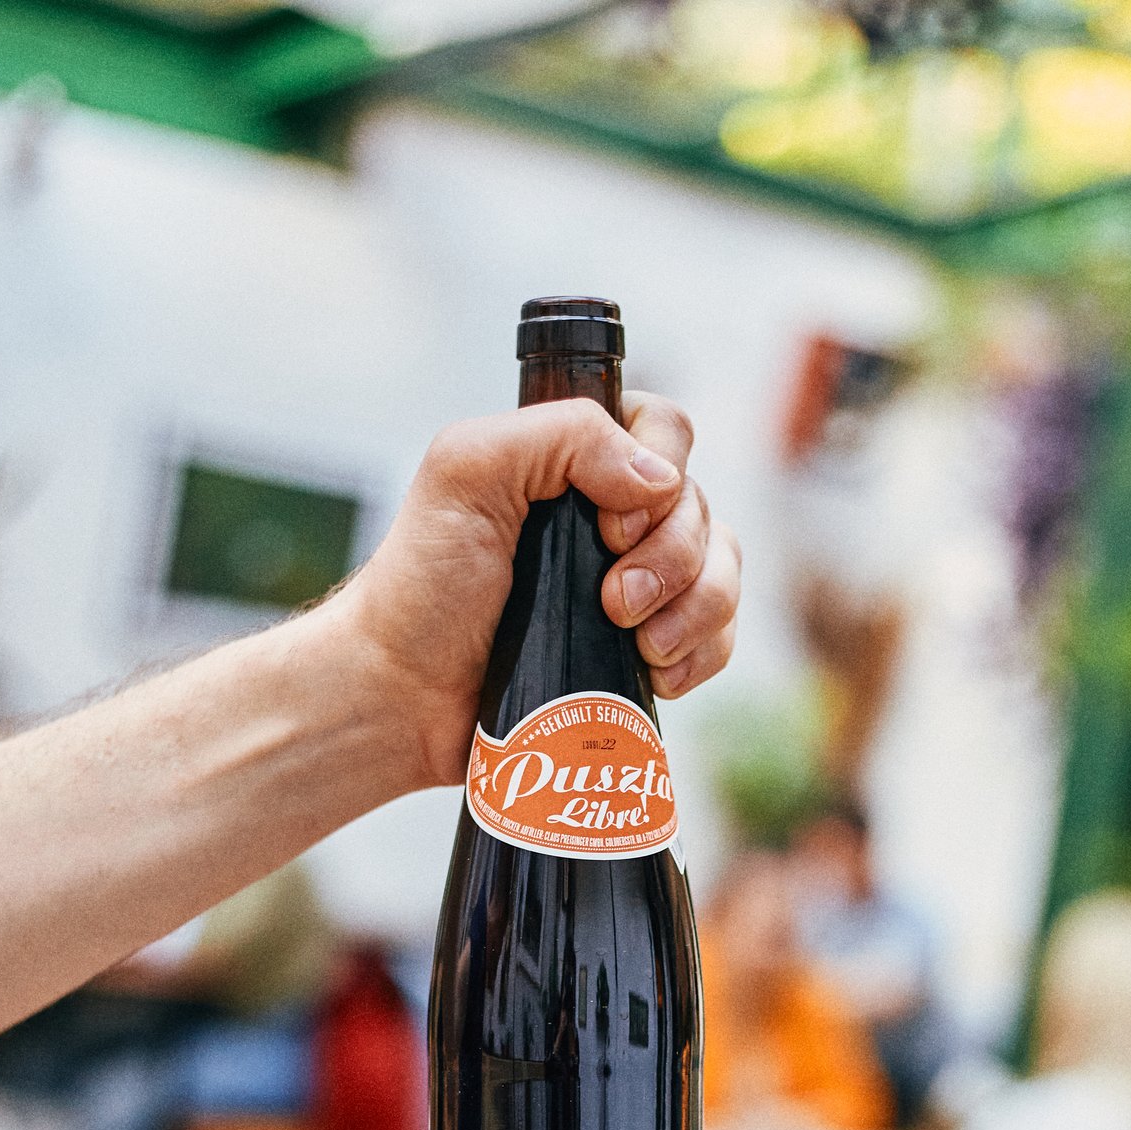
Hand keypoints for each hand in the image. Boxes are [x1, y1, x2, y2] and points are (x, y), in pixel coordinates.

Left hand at [339, 394, 740, 789]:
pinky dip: (702, 653)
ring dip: (697, 609)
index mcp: (574, 461)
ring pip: (723, 571)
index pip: (666, 431)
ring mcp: (634, 584)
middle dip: (672, 558)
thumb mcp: (468, 471)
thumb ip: (561, 436)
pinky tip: (658, 674)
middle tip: (612, 600)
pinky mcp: (643, 649)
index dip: (658, 474)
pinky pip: (717, 636)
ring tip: (641, 646)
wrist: (408, 696)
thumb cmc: (423, 584)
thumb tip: (658, 478)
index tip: (607, 526)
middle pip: (702, 507)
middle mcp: (611, 515)